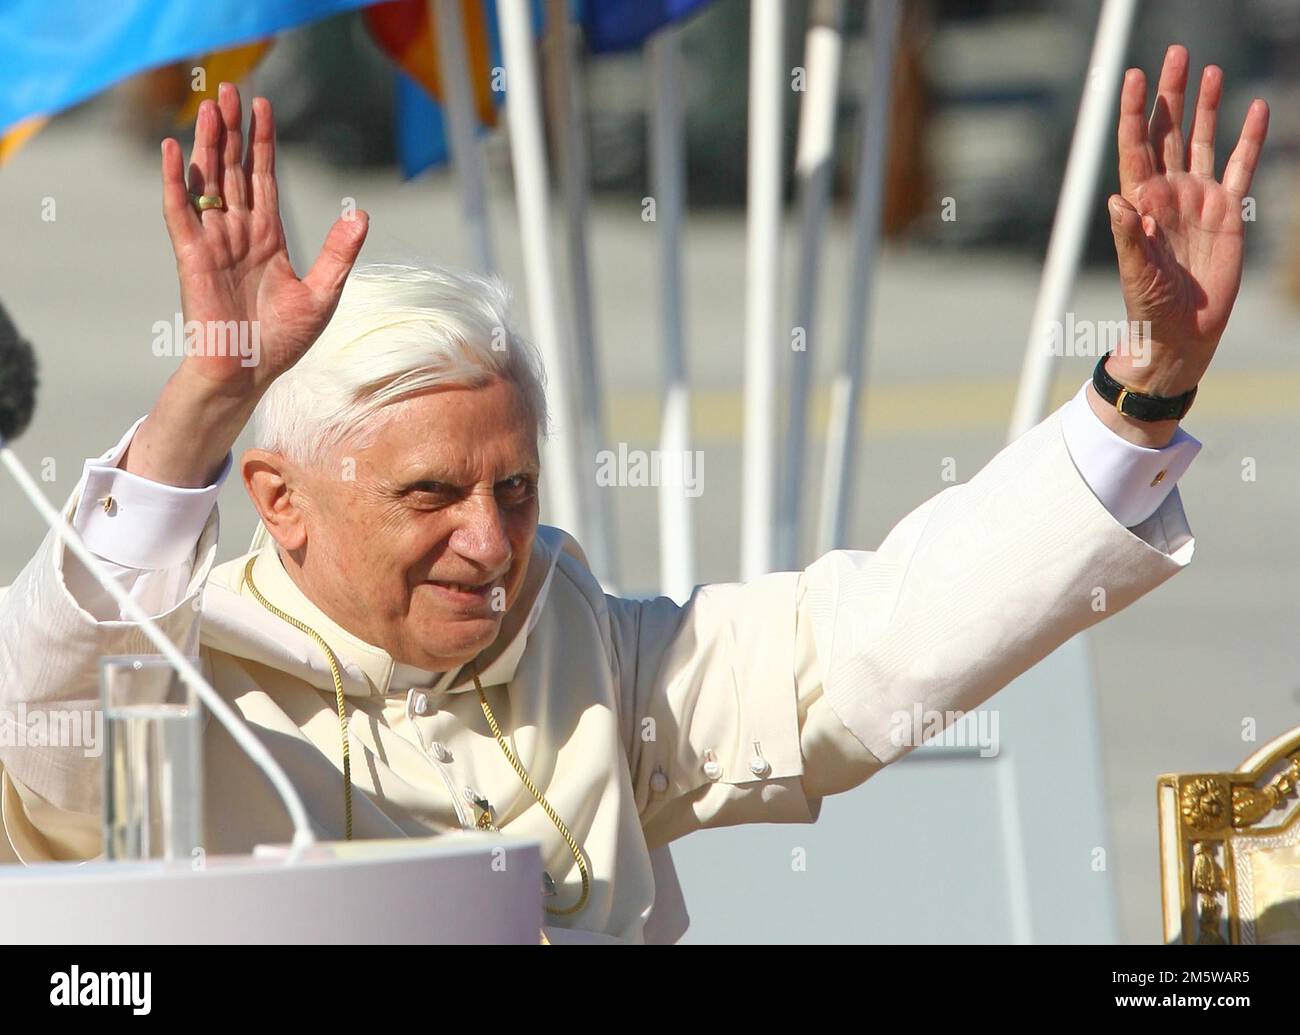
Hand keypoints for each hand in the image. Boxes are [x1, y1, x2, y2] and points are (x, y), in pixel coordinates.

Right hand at [162, 82, 368, 396]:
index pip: (263, 178)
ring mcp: (213, 240)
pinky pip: (179, 211)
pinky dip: (174, 180)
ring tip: (208, 106)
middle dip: (231, 131)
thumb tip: (360, 214)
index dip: (262, 143)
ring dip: (206, 143)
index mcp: (267, 237)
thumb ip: (339, 252)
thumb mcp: (324, 293)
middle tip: (230, 89)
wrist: (250, 372)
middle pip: (232, 169)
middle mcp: (238, 232)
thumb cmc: (283, 340)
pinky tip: (173, 149)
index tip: (263, 107)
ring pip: (208, 180)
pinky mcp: (192, 255)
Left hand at [1106, 44, 1267, 399]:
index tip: (1133, 76)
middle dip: (1171, 93)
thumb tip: (1119, 200)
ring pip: (1201, 140)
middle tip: (1175, 52)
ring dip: (1204, 106)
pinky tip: (1254, 108)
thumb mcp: (1136, 272)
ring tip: (1208, 69)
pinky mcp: (1228, 211)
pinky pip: (1240, 166)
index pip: (1135, 147)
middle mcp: (1168, 193)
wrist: (1180, 332)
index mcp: (1140, 203)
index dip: (1135, 112)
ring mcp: (1198, 199)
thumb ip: (1127, 237)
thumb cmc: (1148, 306)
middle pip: (1168, 132)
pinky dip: (1249, 138)